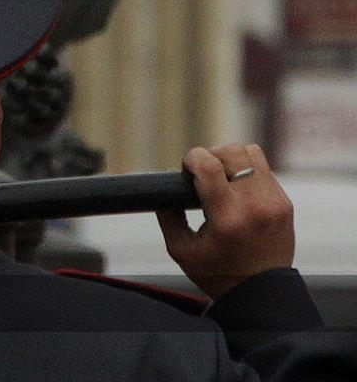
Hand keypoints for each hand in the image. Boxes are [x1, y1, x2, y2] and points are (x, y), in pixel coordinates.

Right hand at [157, 144, 294, 299]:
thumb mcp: (181, 249)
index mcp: (227, 218)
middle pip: (233, 151)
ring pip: (251, 153)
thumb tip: (162, 189)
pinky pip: (264, 170)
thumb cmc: (217, 273)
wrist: (261, 294)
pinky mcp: (285, 203)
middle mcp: (254, 206)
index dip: (192, 158)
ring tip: (221, 178)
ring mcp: (274, 203)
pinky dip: (247, 172)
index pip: (210, 165)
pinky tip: (237, 191)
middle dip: (211, 155)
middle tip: (203, 174)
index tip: (186, 169)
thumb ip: (168, 216)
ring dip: (232, 159)